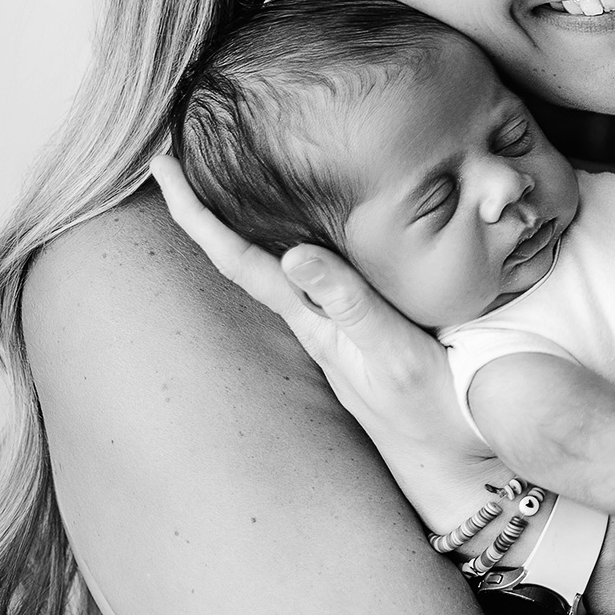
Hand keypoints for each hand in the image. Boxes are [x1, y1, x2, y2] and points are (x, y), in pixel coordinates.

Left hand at [148, 154, 502, 532]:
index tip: (162, 166)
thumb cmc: (431, 403)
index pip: (238, 258)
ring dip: (232, 226)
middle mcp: (309, 321)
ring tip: (208, 184)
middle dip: (197, 210)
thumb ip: (349, 304)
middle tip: (165, 160)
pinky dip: (277, 245)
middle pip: (237, 257)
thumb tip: (291, 253)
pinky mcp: (351, 331)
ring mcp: (329, 328)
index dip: (196, 214)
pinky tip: (286, 233)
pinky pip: (300, 279)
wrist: (452, 455)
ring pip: (265, 267)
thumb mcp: (393, 351)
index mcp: (312, 320)